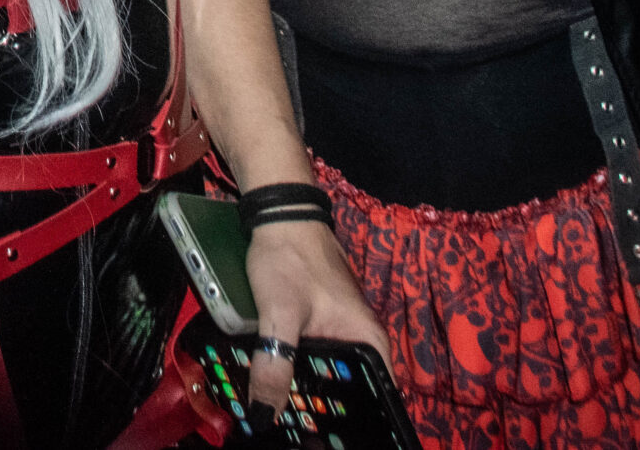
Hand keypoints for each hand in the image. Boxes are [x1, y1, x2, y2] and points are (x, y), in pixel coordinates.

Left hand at [240, 219, 391, 413]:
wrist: (279, 213)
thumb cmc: (289, 257)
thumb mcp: (279, 314)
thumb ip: (274, 364)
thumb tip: (263, 414)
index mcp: (368, 342)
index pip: (375, 397)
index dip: (354, 423)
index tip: (325, 439)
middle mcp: (361, 339)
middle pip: (346, 389)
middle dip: (321, 412)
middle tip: (294, 432)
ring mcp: (340, 330)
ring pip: (326, 374)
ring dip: (304, 392)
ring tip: (277, 413)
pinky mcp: (319, 322)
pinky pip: (312, 357)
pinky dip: (294, 370)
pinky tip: (272, 383)